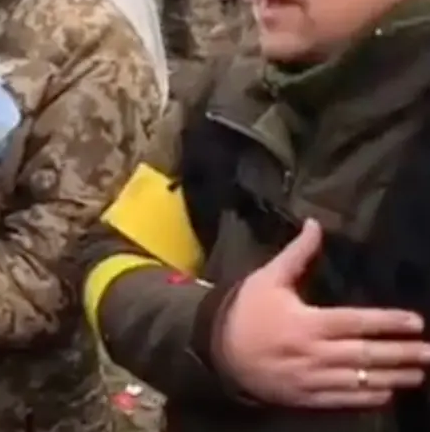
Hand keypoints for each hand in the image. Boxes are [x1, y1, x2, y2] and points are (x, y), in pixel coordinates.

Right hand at [217, 219, 429, 407]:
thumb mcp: (267, 278)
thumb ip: (296, 254)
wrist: (215, 351)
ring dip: (394, 378)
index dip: (388, 322)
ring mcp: (312, 379)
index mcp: (307, 323)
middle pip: (367, 355)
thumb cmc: (245, 311)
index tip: (415, 322)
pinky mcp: (306, 397)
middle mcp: (314, 353)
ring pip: (361, 380)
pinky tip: (387, 391)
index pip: (357, 322)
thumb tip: (315, 224)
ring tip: (418, 373)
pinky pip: (344, 400)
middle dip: (403, 354)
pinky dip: (368, 397)